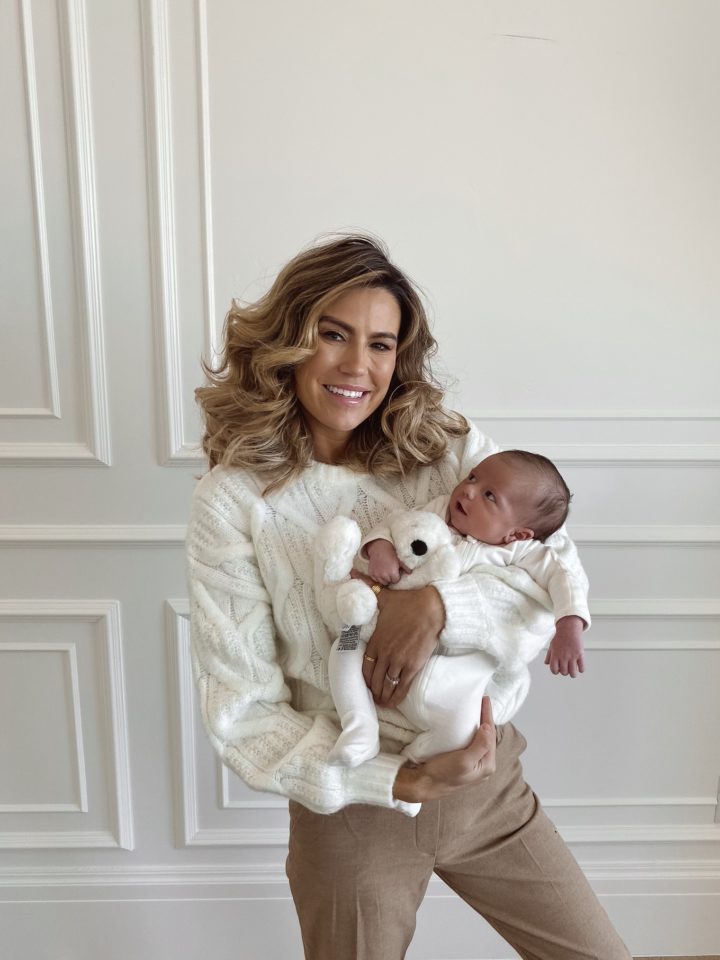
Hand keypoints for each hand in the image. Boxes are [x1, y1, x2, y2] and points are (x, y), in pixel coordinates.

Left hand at [360, 583, 444, 705]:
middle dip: (372, 690)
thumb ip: (368, 589)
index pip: (364, 665)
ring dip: (383, 696)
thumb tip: (353, 575)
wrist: (432, 609)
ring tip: (382, 702)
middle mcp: (385, 653)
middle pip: (374, 679)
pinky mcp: (414, 666)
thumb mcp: (385, 597)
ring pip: (387, 685)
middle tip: (373, 696)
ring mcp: (399, 661)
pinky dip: (397, 696)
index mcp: (377, 640)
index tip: (365, 683)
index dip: (364, 677)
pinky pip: (402, 686)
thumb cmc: (409, 602)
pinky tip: (394, 701)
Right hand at [365, 539, 402, 585]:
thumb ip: (405, 568)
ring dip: (384, 578)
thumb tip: (410, 573)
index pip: (395, 581)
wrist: (379, 549)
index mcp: (393, 573)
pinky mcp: (371, 574)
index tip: (395, 572)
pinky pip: (375, 579)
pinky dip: (377, 577)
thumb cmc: (390, 554)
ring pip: (382, 582)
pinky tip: (379, 570)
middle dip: (390, 578)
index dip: (396, 576)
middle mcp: (384, 575)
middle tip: (389, 571)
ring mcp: (377, 575)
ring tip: (384, 571)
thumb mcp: (399, 561)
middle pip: (389, 582)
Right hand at [393, 696, 495, 801]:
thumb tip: (488, 727)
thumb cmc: (443, 773)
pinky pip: (472, 743)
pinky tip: (468, 725)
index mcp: (487, 765)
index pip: (491, 735)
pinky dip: (472, 732)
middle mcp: (484, 765)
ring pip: (480, 739)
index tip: (485, 699)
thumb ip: (480, 746)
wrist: (424, 784)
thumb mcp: (464, 760)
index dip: (488, 716)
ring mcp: (474, 764)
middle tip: (482, 702)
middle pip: (488, 737)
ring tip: (476, 710)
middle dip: (486, 719)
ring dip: (479, 724)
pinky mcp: (464, 762)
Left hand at [544, 615, 584, 676]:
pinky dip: (581, 669)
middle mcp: (563, 656)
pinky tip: (579, 665)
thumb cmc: (560, 638)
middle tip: (566, 667)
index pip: (554, 670)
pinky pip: (582, 668)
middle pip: (564, 672)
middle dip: (565, 672)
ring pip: (573, 673)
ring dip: (573, 673)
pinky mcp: (580, 654)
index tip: (558, 669)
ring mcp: (572, 656)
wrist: (569, 629)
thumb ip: (549, 655)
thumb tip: (546, 663)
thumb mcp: (552, 646)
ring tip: (573, 669)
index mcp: (555, 655)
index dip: (555, 671)